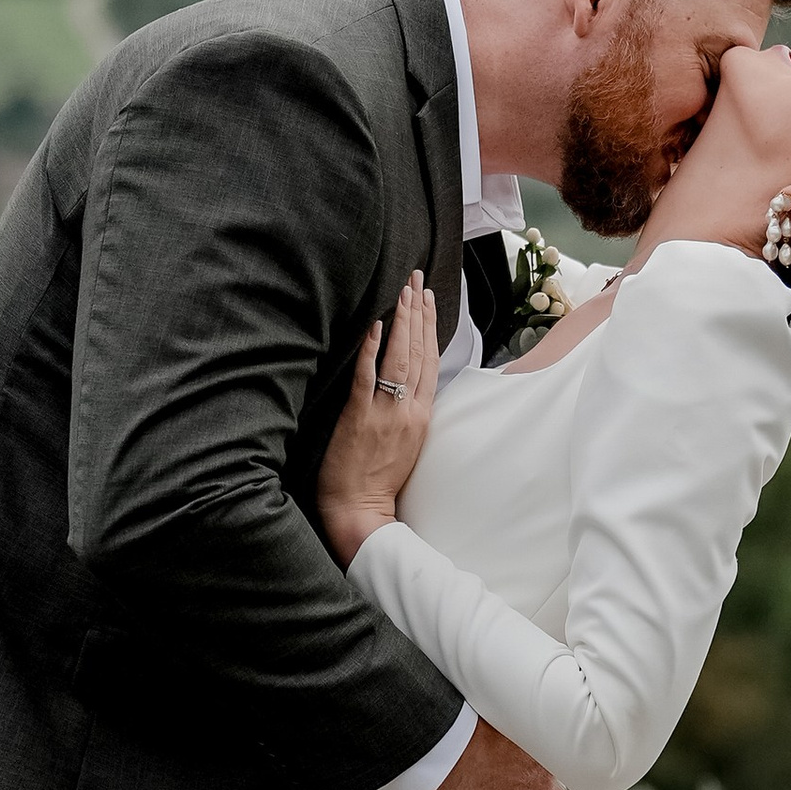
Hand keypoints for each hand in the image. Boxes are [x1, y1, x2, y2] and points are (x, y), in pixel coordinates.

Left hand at [320, 273, 437, 563]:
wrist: (360, 510)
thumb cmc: (378, 482)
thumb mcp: (407, 445)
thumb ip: (409, 413)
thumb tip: (406, 386)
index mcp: (422, 416)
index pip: (431, 362)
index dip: (431, 327)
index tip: (429, 298)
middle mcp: (409, 410)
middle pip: (419, 352)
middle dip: (419, 312)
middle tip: (417, 279)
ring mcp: (385, 413)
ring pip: (400, 358)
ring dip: (403, 322)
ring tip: (404, 291)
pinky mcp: (359, 417)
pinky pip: (367, 377)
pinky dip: (372, 350)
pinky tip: (375, 326)